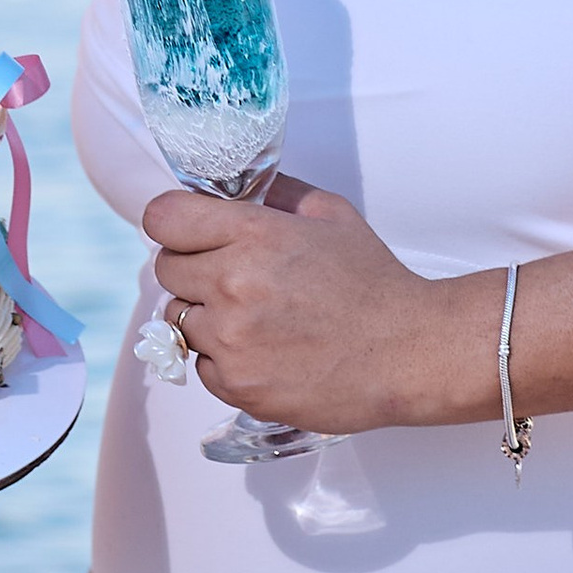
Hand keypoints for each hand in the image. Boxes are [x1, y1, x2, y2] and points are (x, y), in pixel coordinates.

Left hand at [140, 175, 483, 431]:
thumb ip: (275, 193)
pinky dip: (223, 360)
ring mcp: (233, 339)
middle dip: (193, 269)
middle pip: (166, 269)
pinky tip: (264, 351)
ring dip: (207, 317)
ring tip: (255, 319)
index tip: (187, 232)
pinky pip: (200, 365)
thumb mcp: (330, 215)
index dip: (175, 224)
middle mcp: (234, 284)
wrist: (409, 352)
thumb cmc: (374, 285)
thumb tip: (231, 187)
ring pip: (179, 319)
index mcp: (254, 234)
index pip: (163, 218)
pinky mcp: (239, 384)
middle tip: (232, 278)